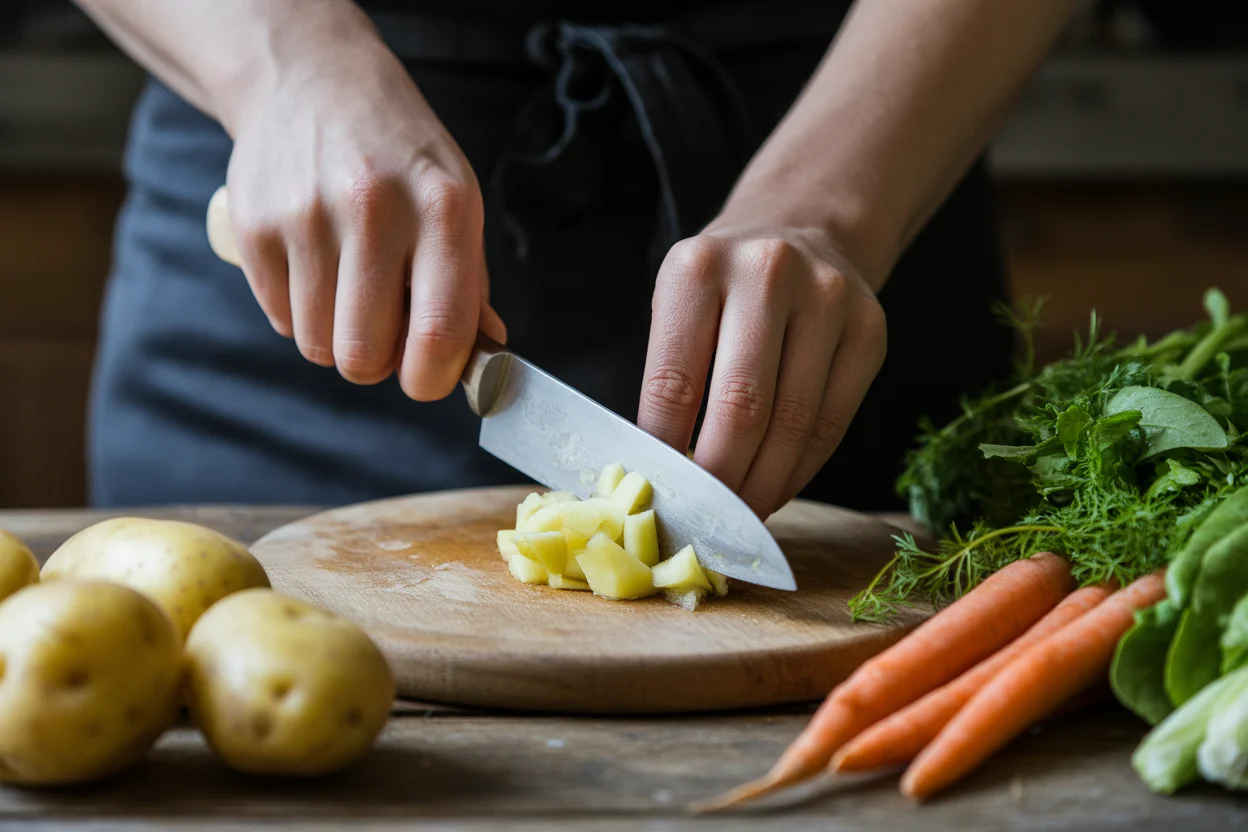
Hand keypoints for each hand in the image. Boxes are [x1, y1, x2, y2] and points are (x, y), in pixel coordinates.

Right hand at [220, 9, 504, 398]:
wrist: (312, 81)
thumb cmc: (399, 155)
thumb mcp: (455, 199)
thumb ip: (470, 284)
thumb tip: (485, 357)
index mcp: (443, 208)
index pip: (439, 331)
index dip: (433, 378)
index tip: (427, 378)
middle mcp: (374, 209)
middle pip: (365, 354)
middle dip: (377, 363)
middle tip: (384, 332)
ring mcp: (305, 216)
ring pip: (318, 345)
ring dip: (336, 338)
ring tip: (349, 291)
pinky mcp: (254, 226)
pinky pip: (280, 319)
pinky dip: (299, 313)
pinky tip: (315, 268)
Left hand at [638, 222, 886, 517]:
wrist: (801, 229)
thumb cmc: (723, 287)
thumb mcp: (678, 306)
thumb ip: (669, 379)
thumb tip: (658, 476)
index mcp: (697, 268)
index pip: (675, 384)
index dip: (665, 453)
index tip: (658, 494)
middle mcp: (767, 273)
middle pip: (740, 407)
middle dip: (719, 479)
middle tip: (703, 519)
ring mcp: (828, 298)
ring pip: (792, 423)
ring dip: (762, 485)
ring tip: (738, 514)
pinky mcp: (871, 329)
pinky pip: (833, 423)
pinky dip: (799, 470)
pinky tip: (776, 488)